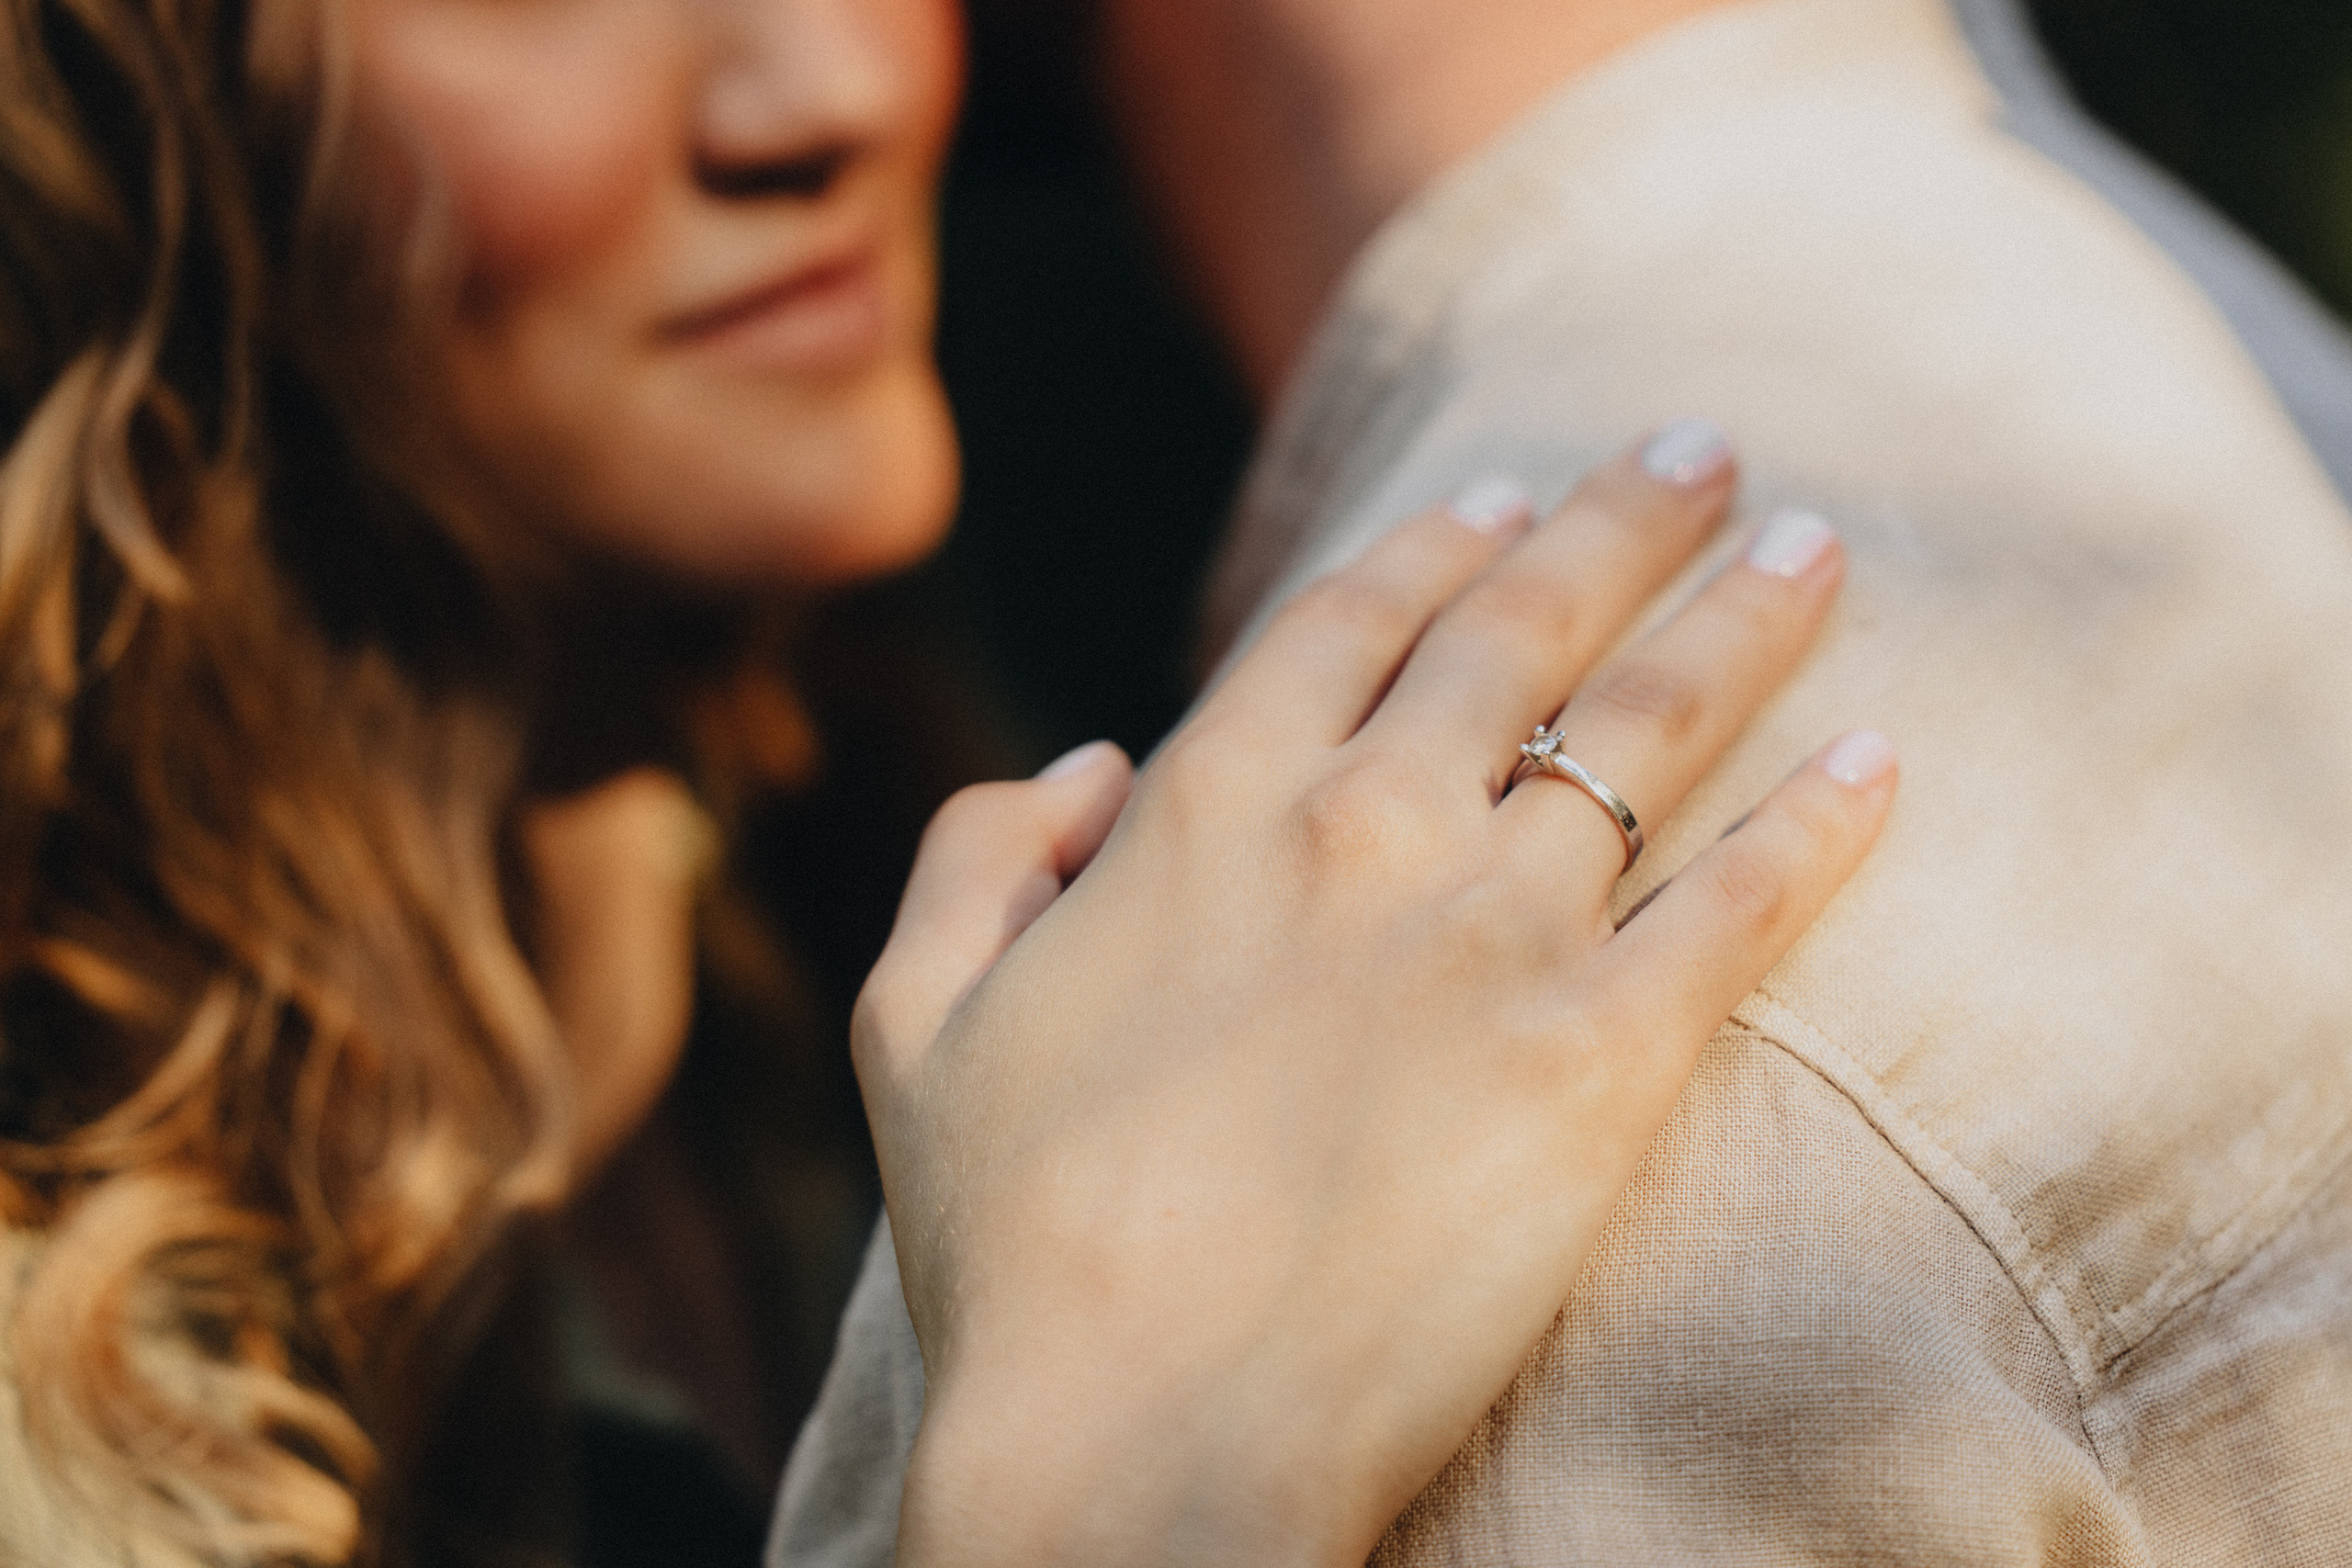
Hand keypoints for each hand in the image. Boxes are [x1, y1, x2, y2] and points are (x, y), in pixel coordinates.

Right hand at [856, 435, 1895, 1564]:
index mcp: (1204, 811)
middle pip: (1521, 630)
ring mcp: (1491, 937)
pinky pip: (1741, 906)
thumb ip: (978, 856)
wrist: (1135, 1437)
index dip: (1438, 543)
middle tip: (1702, 448)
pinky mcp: (1600, 1061)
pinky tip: (1882, 757)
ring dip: (1745, 620)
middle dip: (1623, 522)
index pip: (1348, 622)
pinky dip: (1822, 823)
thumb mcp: (913, 1022)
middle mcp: (1360, 832)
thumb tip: (1091, 767)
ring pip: (1649, 729)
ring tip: (1819, 546)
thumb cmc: (1014, 1246)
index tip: (1508, 495)